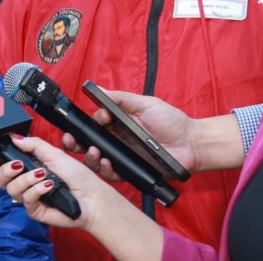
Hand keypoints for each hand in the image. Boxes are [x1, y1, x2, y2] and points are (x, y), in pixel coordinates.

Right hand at [0, 136, 117, 230]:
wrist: (91, 196)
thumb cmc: (77, 175)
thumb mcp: (54, 153)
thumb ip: (33, 144)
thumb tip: (14, 138)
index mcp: (28, 167)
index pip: (3, 166)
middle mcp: (26, 182)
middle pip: (1, 179)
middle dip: (6, 170)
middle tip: (19, 165)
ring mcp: (30, 197)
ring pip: (12, 189)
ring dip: (26, 179)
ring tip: (43, 175)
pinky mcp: (35, 210)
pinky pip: (26, 200)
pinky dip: (36, 190)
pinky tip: (49, 186)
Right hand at [62, 89, 196, 178]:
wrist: (192, 143)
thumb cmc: (171, 121)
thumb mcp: (145, 104)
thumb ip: (121, 99)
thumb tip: (98, 88)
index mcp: (117, 123)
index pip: (92, 124)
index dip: (85, 124)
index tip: (88, 121)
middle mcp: (116, 140)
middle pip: (88, 143)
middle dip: (74, 143)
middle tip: (70, 141)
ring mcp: (122, 156)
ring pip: (96, 160)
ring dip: (89, 157)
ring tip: (93, 152)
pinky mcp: (131, 171)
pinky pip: (113, 174)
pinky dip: (106, 170)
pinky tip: (107, 164)